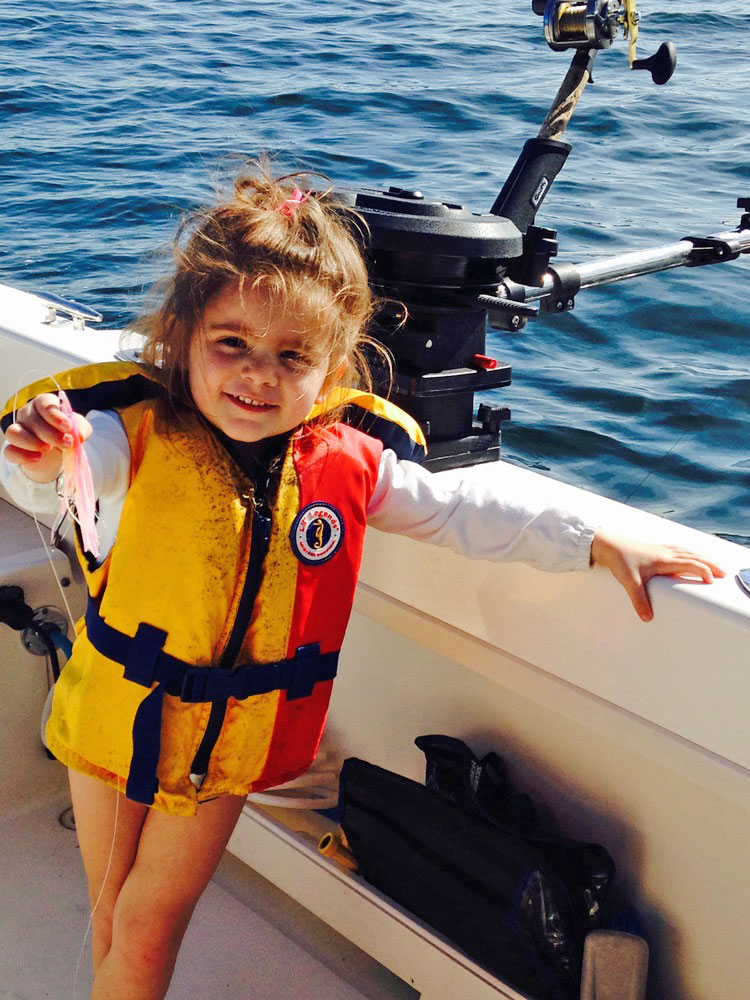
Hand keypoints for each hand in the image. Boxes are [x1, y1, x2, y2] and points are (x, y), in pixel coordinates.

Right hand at [3, 393, 91, 482]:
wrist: (57, 454)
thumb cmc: (66, 434)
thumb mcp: (79, 430)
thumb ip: (81, 429)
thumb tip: (80, 436)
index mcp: (43, 404)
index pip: (44, 403)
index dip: (55, 415)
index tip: (67, 427)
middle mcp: (27, 414)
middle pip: (32, 420)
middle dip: (51, 434)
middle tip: (67, 444)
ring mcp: (18, 431)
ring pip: (14, 432)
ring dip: (31, 442)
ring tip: (48, 449)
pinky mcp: (13, 448)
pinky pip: (10, 451)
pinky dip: (23, 455)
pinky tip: (37, 458)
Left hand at [590, 528, 725, 621]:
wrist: (607, 544)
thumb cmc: (619, 561)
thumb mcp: (629, 582)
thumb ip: (639, 601)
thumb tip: (647, 618)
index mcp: (663, 560)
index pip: (690, 564)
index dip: (703, 571)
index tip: (711, 581)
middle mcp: (665, 553)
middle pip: (694, 556)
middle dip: (709, 564)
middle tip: (722, 572)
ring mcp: (660, 549)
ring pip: (687, 551)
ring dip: (701, 557)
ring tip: (710, 564)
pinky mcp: (653, 549)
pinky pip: (677, 549)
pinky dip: (688, 552)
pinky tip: (687, 555)